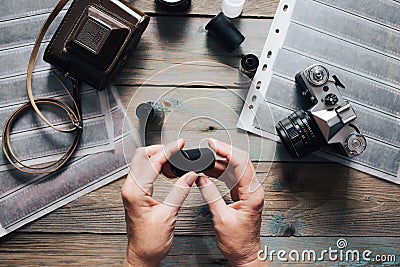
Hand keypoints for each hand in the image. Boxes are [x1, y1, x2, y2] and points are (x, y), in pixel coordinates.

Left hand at [121, 139, 197, 266]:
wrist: (142, 255)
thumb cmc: (150, 242)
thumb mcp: (169, 215)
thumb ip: (179, 191)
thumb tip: (189, 175)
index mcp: (135, 192)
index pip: (151, 162)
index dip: (168, 150)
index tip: (179, 144)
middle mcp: (130, 189)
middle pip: (141, 156)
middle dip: (159, 148)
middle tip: (176, 147)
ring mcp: (132, 191)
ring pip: (142, 163)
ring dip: (157, 156)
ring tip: (174, 158)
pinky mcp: (136, 194)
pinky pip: (144, 173)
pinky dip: (155, 167)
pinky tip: (167, 170)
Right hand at [198, 139, 266, 266]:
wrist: (245, 254)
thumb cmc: (238, 242)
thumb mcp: (221, 218)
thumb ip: (211, 196)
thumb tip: (202, 179)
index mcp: (252, 194)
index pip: (241, 164)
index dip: (226, 151)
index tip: (214, 145)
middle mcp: (253, 191)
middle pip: (241, 162)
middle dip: (224, 151)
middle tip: (209, 146)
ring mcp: (249, 192)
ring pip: (236, 169)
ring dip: (220, 162)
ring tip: (205, 160)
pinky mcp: (243, 195)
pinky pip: (232, 178)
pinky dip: (220, 172)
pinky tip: (209, 171)